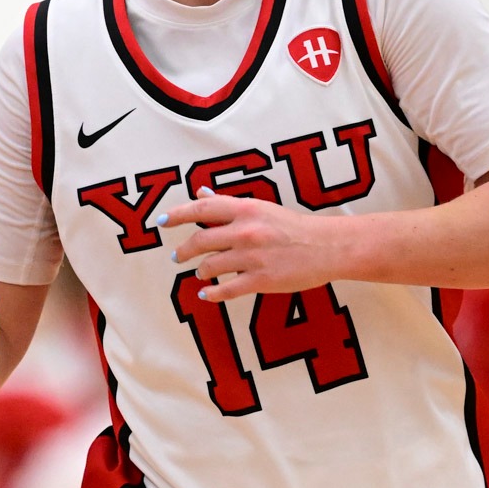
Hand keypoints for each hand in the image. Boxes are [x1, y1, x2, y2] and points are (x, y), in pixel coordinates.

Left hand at [159, 188, 350, 302]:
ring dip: (200, 270)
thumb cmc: (293, 226)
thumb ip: (229, 203)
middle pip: (200, 240)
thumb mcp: (261, 208)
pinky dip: (212, 293)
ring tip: (200, 272)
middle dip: (184, 250)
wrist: (327, 247)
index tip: (162, 222)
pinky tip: (207, 294)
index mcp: (246, 209)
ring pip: (210, 266)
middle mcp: (246, 231)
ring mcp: (252, 257)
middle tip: (178, 256)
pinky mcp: (261, 281)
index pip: (202, 208)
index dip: (177, 214)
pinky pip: (226, 290)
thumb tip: (201, 193)